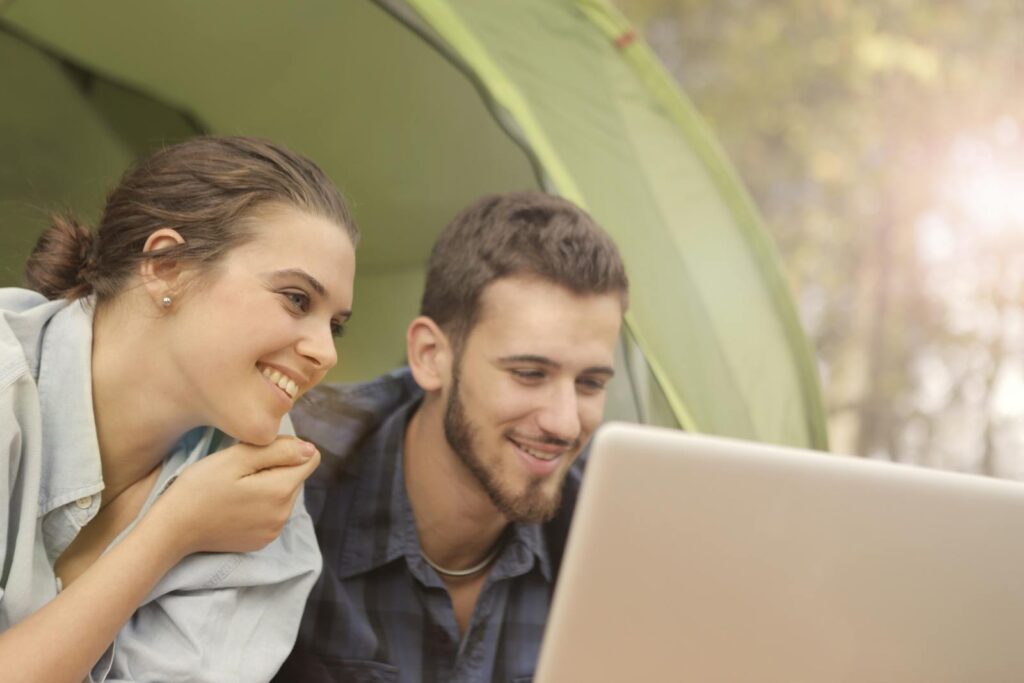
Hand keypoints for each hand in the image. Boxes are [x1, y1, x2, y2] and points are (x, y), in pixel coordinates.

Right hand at [144, 436, 320, 557]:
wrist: (172, 529)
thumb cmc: (199, 488)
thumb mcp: (235, 459)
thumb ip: (278, 450)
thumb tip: (311, 449)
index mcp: (282, 490)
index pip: (309, 459)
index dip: (286, 449)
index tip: (258, 453)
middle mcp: (284, 515)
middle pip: (297, 477)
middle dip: (277, 468)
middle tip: (241, 469)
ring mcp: (274, 531)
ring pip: (285, 495)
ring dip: (269, 486)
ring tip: (236, 487)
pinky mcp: (261, 541)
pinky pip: (273, 513)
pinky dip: (261, 505)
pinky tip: (235, 504)